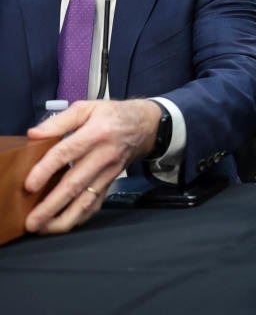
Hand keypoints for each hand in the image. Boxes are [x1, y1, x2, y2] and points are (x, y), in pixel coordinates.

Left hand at [24, 99, 161, 233]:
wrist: (145, 126)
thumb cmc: (114, 116)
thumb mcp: (87, 108)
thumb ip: (59, 121)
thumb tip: (34, 134)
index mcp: (96, 133)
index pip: (67, 154)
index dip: (46, 170)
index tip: (29, 186)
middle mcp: (103, 156)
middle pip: (75, 184)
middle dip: (52, 205)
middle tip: (32, 220)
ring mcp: (108, 172)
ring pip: (87, 200)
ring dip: (65, 217)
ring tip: (44, 227)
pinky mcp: (110, 182)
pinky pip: (97, 204)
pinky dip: (81, 217)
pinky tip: (64, 224)